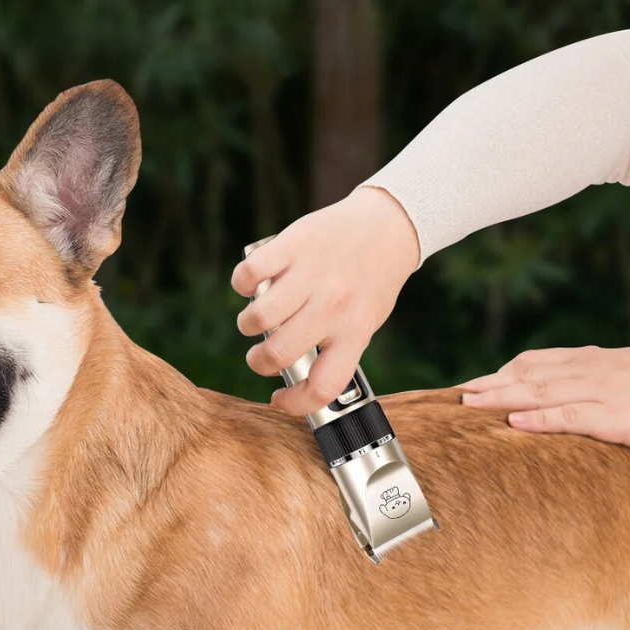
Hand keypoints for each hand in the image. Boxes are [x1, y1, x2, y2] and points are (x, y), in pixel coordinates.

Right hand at [231, 186, 419, 414]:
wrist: (387, 225)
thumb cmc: (372, 279)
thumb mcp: (366, 321)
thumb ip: (337, 346)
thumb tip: (296, 372)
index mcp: (355, 332)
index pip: (322, 387)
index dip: (294, 404)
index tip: (279, 398)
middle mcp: (333, 306)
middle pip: (277, 353)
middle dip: (258, 362)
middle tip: (261, 355)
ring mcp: (311, 275)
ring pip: (258, 317)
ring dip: (248, 325)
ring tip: (255, 320)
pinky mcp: (292, 245)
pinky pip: (249, 274)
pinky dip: (242, 284)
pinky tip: (252, 285)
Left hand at [461, 346, 629, 456]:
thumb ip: (608, 374)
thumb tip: (583, 378)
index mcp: (601, 360)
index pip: (541, 362)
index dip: (506, 372)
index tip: (479, 382)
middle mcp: (597, 370)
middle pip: (531, 374)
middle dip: (492, 384)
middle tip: (459, 394)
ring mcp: (605, 392)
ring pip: (542, 392)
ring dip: (503, 398)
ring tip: (470, 406)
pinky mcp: (617, 418)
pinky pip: (569, 416)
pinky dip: (538, 419)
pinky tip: (513, 423)